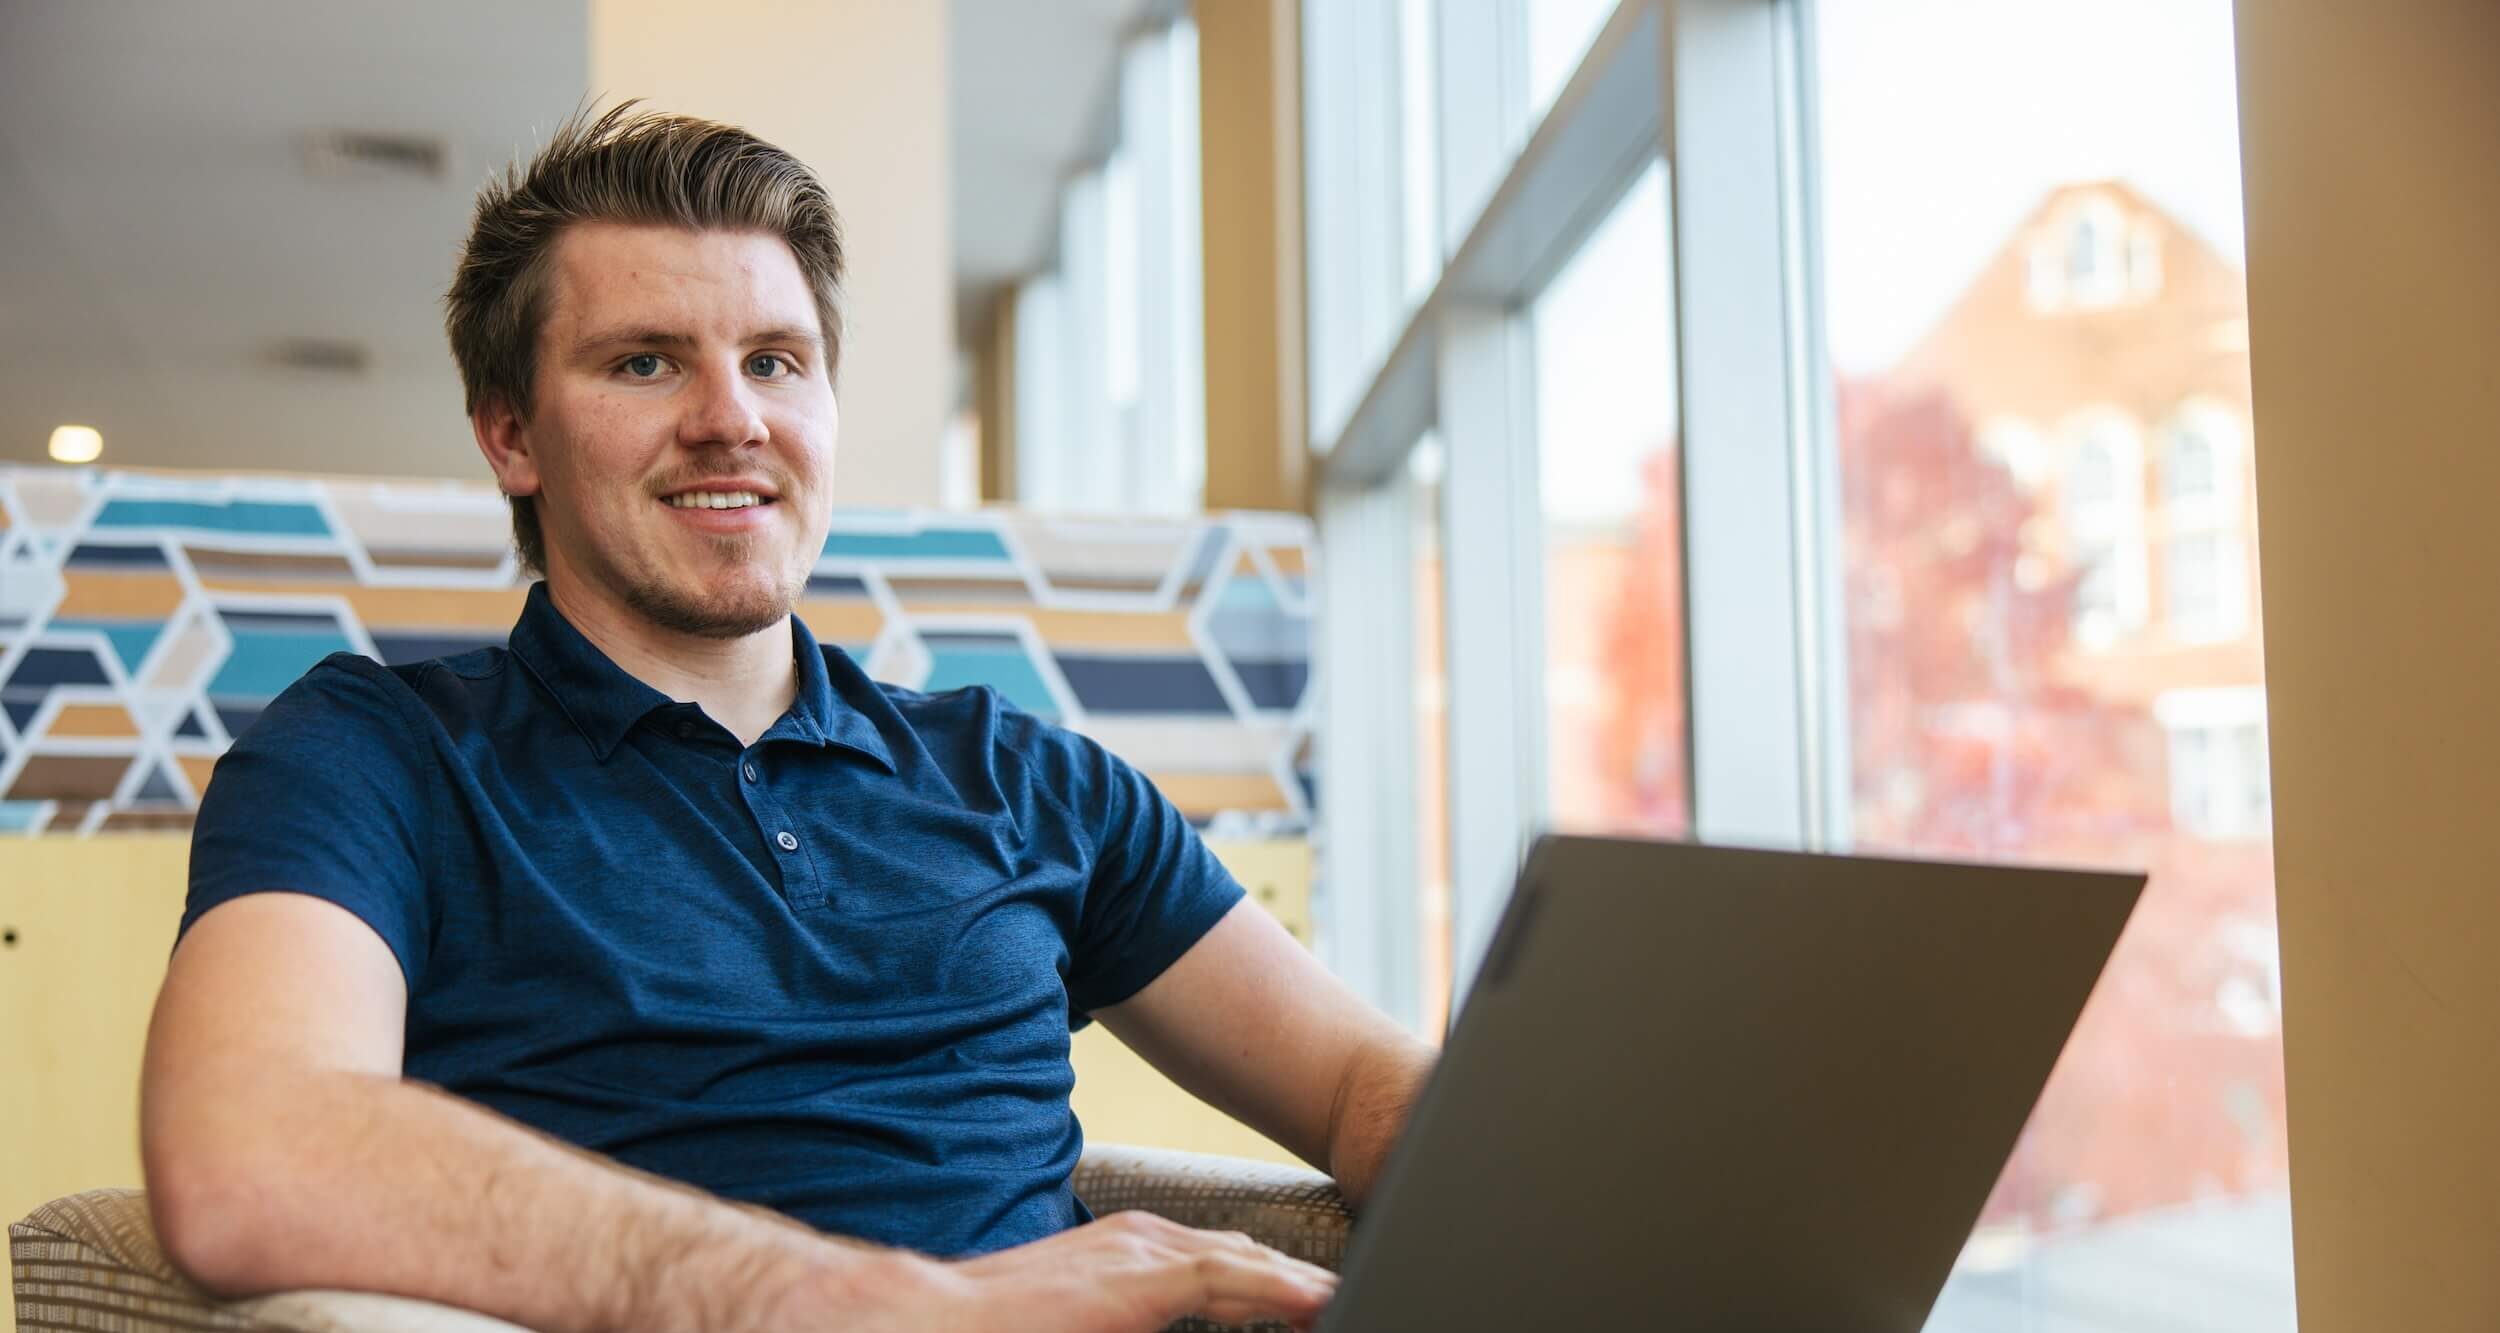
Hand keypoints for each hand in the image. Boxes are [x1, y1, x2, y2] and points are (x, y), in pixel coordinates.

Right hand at [940, 1210, 1337, 1331]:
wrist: (944, 1321)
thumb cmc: (1009, 1331)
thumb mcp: (1092, 1323)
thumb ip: (1136, 1323)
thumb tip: (1168, 1320)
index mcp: (1135, 1252)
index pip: (1225, 1263)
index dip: (1276, 1285)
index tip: (1318, 1307)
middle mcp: (1146, 1239)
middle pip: (1246, 1258)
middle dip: (1300, 1285)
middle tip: (1351, 1299)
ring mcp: (1144, 1251)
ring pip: (1247, 1265)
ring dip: (1302, 1288)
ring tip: (1350, 1300)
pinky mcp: (1142, 1278)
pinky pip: (1228, 1279)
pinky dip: (1278, 1291)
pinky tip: (1318, 1303)